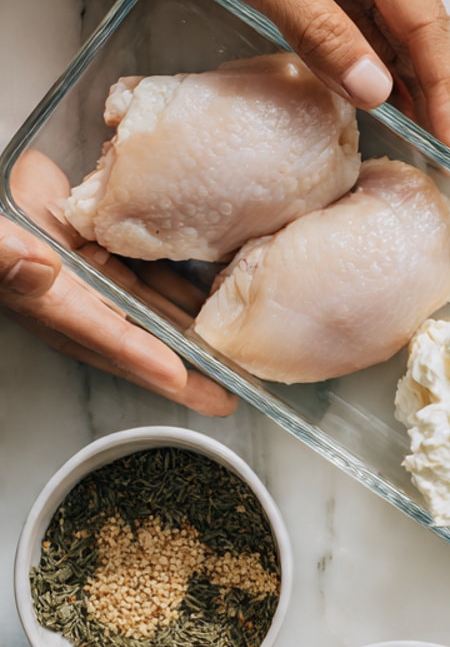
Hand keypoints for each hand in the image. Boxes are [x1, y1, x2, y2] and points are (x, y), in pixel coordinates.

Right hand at [1, 151, 236, 415]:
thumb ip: (3, 253)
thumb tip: (36, 267)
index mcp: (41, 297)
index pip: (94, 331)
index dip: (134, 355)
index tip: (175, 377)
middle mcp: (70, 293)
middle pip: (132, 338)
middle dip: (177, 371)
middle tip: (222, 398)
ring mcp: (89, 272)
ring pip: (147, 310)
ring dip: (186, 334)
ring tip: (231, 359)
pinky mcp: (104, 248)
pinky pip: (148, 273)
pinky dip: (179, 287)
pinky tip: (214, 297)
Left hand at [110, 0, 449, 154]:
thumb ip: (316, 27)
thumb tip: (376, 91)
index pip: (423, 21)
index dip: (444, 85)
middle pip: (420, 29)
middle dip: (441, 91)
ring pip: (392, 33)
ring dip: (412, 85)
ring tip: (428, 141)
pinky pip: (356, 28)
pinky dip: (372, 68)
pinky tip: (378, 102)